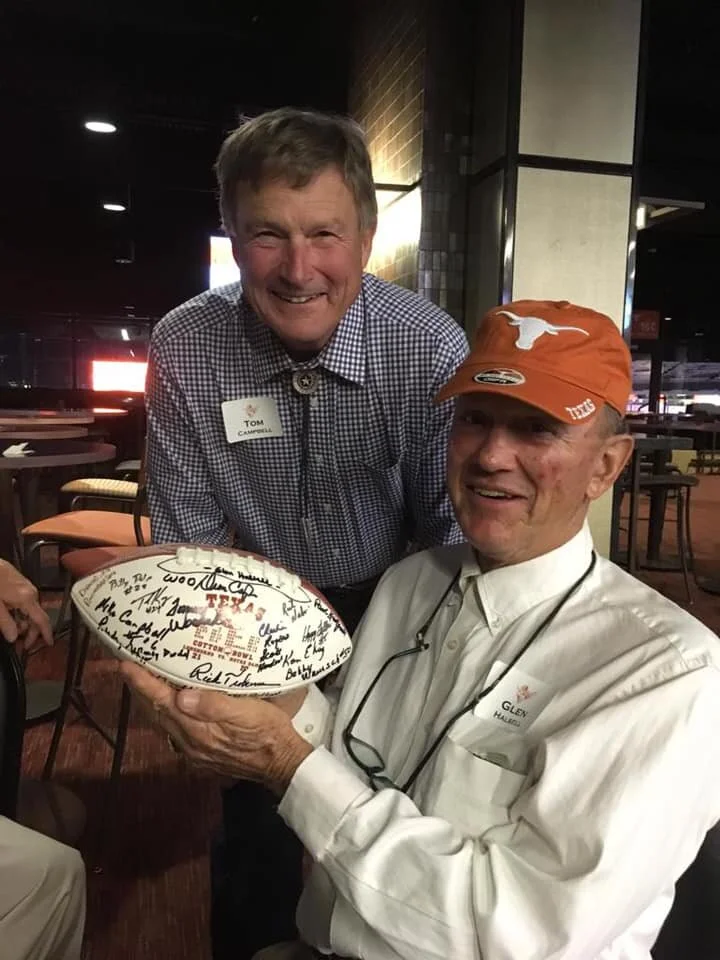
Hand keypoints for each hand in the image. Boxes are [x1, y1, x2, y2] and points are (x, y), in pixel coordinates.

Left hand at [0, 559, 52, 651]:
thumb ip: (5, 622)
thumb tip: (13, 636)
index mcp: (27, 598)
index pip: (42, 620)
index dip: (46, 633)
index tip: (49, 643)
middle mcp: (30, 592)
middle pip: (37, 616)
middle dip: (30, 631)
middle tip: (20, 643)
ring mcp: (26, 587)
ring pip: (30, 610)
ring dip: (23, 622)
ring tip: (10, 628)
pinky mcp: (20, 584)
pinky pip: (24, 602)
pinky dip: (19, 612)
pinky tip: (9, 615)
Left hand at [120, 662, 312, 795]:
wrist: (281, 763)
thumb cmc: (268, 732)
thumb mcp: (248, 712)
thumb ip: (214, 706)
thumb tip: (182, 696)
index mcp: (198, 729)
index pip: (162, 701)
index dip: (142, 683)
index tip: (125, 665)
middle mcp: (190, 742)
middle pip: (156, 713)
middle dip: (140, 690)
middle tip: (129, 667)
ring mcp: (195, 751)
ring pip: (164, 723)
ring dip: (151, 703)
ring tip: (144, 683)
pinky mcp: (203, 755)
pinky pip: (175, 732)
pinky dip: (167, 715)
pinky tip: (172, 707)